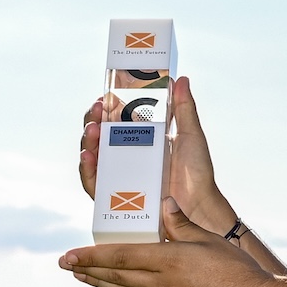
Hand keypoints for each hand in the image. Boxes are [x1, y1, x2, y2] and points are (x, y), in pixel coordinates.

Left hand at [60, 198, 278, 286]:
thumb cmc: (240, 272)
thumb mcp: (211, 240)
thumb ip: (182, 225)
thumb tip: (163, 204)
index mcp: (168, 261)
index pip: (119, 256)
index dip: (91, 256)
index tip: (68, 256)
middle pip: (116, 277)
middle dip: (89, 270)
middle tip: (68, 267)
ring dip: (103, 286)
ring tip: (86, 279)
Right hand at [77, 77, 234, 230]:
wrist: (199, 207)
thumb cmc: (197, 174)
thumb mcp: (191, 136)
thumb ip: (184, 108)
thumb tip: (181, 79)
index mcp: (141, 140)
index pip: (114, 120)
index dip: (105, 107)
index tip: (105, 96)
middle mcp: (126, 157)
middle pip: (99, 135)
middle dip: (92, 120)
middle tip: (97, 109)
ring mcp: (119, 176)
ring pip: (93, 156)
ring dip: (87, 140)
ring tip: (92, 129)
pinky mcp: (115, 197)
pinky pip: (93, 184)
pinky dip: (87, 169)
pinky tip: (88, 155)